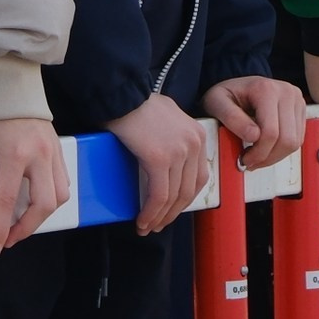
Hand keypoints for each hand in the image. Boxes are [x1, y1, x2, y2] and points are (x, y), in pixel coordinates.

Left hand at [0, 116, 69, 252]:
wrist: (10, 77)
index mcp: (14, 152)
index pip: (7, 200)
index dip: (1, 228)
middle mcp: (39, 154)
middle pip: (43, 206)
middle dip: (27, 229)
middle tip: (11, 238)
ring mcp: (53, 150)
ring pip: (60, 196)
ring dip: (44, 215)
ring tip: (25, 224)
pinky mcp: (60, 147)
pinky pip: (64, 181)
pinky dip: (53, 197)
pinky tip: (37, 202)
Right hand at [107, 93, 208, 233]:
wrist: (120, 92)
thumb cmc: (135, 103)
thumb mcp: (166, 119)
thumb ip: (174, 140)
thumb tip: (166, 166)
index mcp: (197, 135)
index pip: (198, 178)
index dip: (184, 200)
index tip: (171, 211)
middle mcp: (193, 144)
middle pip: (188, 191)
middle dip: (172, 213)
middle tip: (158, 225)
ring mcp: (178, 152)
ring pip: (173, 197)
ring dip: (160, 217)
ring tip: (147, 226)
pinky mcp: (159, 159)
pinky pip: (158, 194)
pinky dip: (150, 211)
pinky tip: (142, 219)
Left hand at [202, 74, 307, 169]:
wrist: (237, 85)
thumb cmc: (226, 94)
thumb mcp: (216, 102)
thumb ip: (231, 118)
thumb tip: (253, 136)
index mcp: (266, 89)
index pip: (271, 132)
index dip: (258, 152)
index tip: (243, 159)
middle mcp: (286, 92)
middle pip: (287, 139)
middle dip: (267, 157)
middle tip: (250, 162)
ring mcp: (296, 100)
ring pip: (294, 142)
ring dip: (275, 156)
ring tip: (256, 155)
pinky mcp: (300, 110)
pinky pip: (297, 139)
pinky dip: (282, 149)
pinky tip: (266, 148)